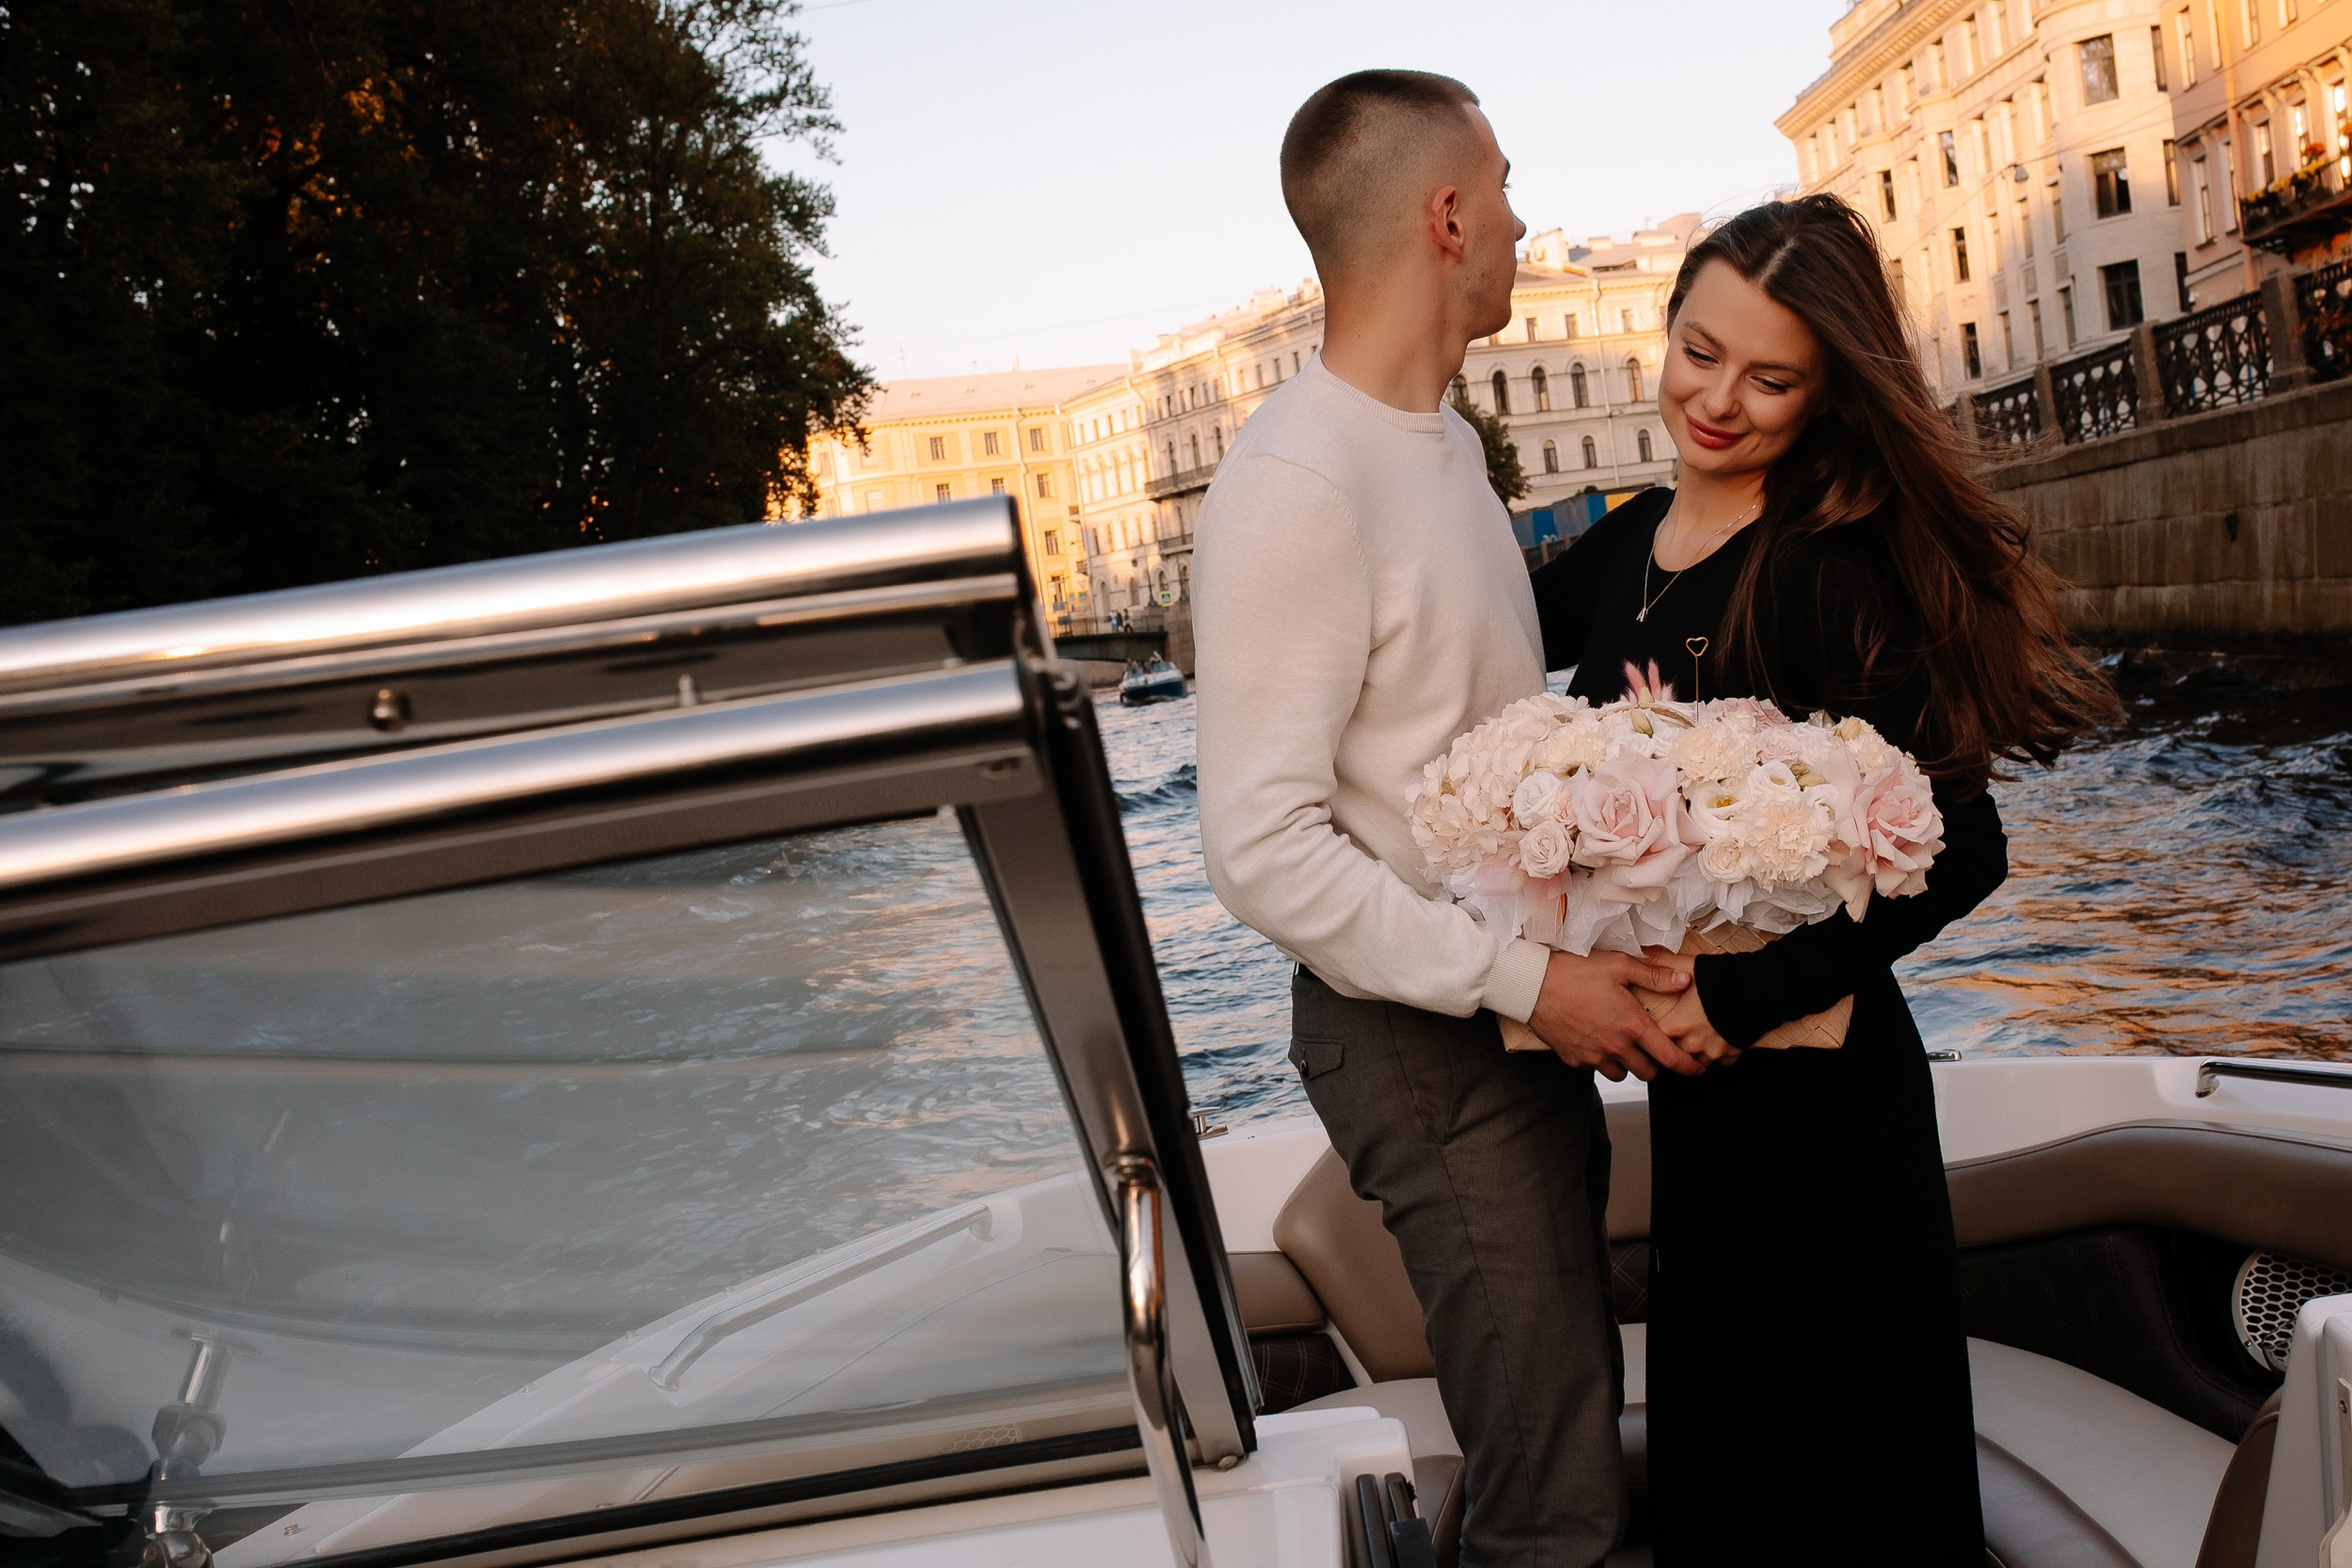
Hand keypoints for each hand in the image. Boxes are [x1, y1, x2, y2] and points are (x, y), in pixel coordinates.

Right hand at [1525, 950, 1702, 1081]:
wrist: (1532, 985)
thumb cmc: (1574, 971)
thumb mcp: (1618, 965)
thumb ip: (1654, 976)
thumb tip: (1685, 982)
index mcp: (1632, 1024)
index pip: (1669, 1057)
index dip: (1688, 1067)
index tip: (1697, 1069)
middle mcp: (1615, 1046)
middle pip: (1648, 1073)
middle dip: (1655, 1065)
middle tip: (1652, 1050)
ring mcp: (1593, 1056)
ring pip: (1621, 1074)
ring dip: (1627, 1065)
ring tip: (1622, 1045)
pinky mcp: (1573, 1059)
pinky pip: (1595, 1068)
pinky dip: (1600, 1060)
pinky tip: (1596, 1040)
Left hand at [1645, 953, 1738, 1066]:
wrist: (1760, 988)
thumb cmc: (1724, 979)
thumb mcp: (1688, 965)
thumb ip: (1662, 962)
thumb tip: (1642, 951)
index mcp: (1678, 1024)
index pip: (1654, 1038)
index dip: (1652, 1033)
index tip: (1654, 1027)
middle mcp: (1693, 1043)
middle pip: (1675, 1051)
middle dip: (1675, 1043)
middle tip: (1678, 1030)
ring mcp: (1713, 1051)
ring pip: (1697, 1060)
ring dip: (1696, 1050)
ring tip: (1698, 1034)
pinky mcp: (1732, 1053)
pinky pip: (1721, 1061)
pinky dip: (1719, 1053)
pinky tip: (1719, 1038)